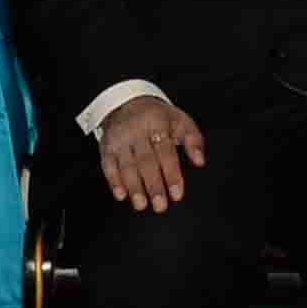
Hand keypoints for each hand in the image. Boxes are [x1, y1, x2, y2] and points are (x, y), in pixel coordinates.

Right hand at [97, 92, 206, 212]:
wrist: (127, 101)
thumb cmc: (158, 116)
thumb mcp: (180, 120)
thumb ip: (193, 140)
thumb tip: (199, 161)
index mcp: (157, 123)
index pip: (165, 152)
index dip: (171, 174)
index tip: (177, 194)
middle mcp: (136, 131)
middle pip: (146, 161)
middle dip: (153, 185)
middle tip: (160, 206)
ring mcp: (120, 139)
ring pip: (127, 165)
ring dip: (133, 187)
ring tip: (141, 205)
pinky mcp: (107, 146)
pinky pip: (108, 164)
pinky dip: (113, 180)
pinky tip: (120, 194)